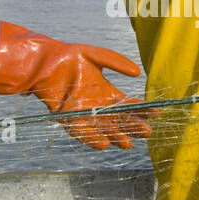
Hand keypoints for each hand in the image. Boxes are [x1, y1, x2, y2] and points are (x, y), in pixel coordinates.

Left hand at [0, 22, 151, 149]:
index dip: (141, 109)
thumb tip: (138, 73)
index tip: (155, 112)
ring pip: (103, 129)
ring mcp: (83, 114)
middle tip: (146, 132)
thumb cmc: (68, 56)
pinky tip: (104, 143)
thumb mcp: (96, 56)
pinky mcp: (68, 119)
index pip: (127, 104)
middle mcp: (96, 106)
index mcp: (106, 92)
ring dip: (115, 137)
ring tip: (127, 144)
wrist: (43, 61)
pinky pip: (82, 132)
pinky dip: (92, 139)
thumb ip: (116, 62)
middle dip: (132, 127)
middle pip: (118, 120)